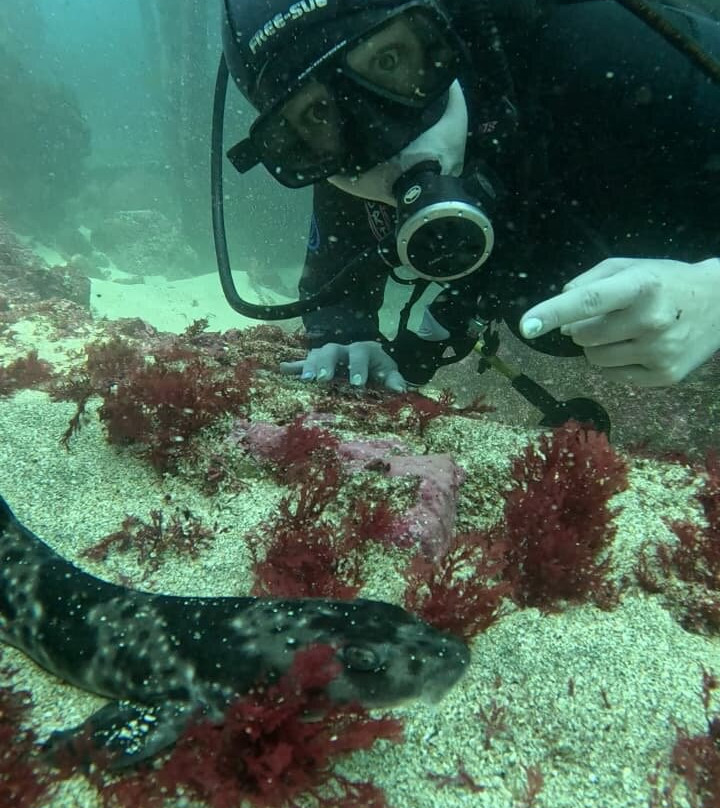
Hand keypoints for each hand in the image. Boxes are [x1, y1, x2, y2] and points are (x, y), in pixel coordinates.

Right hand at [279, 341, 407, 391]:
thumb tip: (400, 390)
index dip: (358, 367)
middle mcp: (342, 350)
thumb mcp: (388, 372)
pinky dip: (293, 366)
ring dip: (309, 366)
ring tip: (305, 381)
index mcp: (362, 350)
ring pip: (316, 354)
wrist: (369, 360)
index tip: (357, 384)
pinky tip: (282, 369)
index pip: (359, 354)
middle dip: (327, 364)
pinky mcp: (317, 363)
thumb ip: (393, 380)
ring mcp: (327, 355)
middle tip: (324, 379)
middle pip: (332, 350)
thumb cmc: (378, 368)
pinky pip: (303, 362)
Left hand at [519, 257, 719, 385]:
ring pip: (594, 358)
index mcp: (642, 286)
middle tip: (605, 317)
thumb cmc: (665, 282)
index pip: (588, 300)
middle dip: (582, 328)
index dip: (553, 313)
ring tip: (624, 331)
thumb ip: (590, 280)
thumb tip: (559, 306)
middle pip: (584, 335)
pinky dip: (614, 363)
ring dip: (597, 346)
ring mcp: (660, 352)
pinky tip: (637, 347)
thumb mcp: (630, 267)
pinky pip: (613, 376)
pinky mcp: (664, 376)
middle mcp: (653, 320)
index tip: (527, 325)